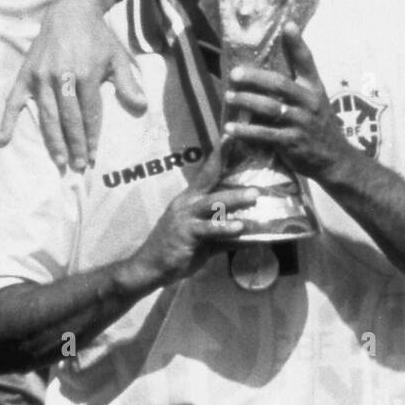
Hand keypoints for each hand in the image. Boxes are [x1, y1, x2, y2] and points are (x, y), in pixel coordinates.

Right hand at [0, 0, 146, 171]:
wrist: (70, 12)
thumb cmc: (98, 38)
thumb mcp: (117, 57)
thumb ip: (128, 83)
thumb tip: (142, 106)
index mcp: (85, 74)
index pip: (89, 114)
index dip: (92, 136)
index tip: (94, 156)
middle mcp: (61, 77)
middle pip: (68, 119)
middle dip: (74, 144)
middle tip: (78, 165)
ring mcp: (40, 76)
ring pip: (47, 115)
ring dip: (52, 140)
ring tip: (60, 160)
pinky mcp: (26, 74)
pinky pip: (14, 100)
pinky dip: (7, 121)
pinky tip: (3, 140)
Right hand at [124, 150, 255, 289]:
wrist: (148, 267)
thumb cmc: (178, 248)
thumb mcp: (203, 236)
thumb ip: (224, 230)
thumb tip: (252, 231)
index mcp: (190, 198)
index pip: (207, 172)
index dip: (219, 154)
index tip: (231, 136)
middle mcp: (187, 204)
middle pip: (211, 183)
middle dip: (233, 174)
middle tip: (256, 169)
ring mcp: (185, 218)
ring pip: (212, 204)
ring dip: (234, 199)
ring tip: (254, 196)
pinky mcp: (185, 235)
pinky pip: (209, 230)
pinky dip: (225, 229)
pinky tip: (240, 228)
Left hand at [223, 23, 354, 180]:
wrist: (333, 158)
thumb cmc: (318, 124)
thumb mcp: (315, 99)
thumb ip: (297, 82)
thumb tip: (270, 68)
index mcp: (314, 88)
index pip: (307, 62)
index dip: (297, 43)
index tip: (288, 25)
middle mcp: (309, 101)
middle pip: (279, 84)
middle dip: (255, 78)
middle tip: (235, 74)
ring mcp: (301, 122)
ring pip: (270, 108)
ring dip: (246, 102)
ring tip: (229, 97)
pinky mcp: (292, 142)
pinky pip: (265, 134)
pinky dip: (246, 131)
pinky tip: (231, 128)